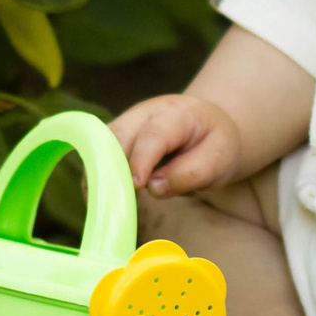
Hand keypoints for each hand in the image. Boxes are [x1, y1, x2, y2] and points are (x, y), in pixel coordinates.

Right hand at [111, 93, 241, 196]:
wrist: (209, 129)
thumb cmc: (215, 145)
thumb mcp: (219, 159)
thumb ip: (191, 173)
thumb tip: (154, 188)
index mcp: (177, 113)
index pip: (154, 134)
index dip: (141, 159)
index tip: (136, 186)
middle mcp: (147, 112)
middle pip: (120, 135)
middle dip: (113, 166)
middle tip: (114, 200)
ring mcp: (128, 122)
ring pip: (102, 143)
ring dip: (99, 172)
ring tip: (103, 202)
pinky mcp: (117, 137)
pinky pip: (98, 153)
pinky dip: (96, 174)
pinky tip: (100, 197)